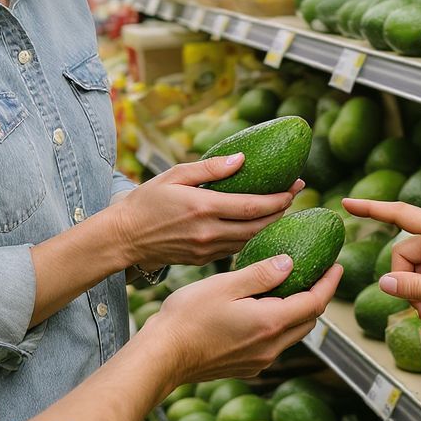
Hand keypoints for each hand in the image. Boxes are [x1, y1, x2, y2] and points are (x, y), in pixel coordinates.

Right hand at [112, 154, 301, 272]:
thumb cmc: (146, 201)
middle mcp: (209, 232)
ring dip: (271, 226)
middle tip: (296, 195)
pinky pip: (236, 250)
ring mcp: (207, 250)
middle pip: (258, 227)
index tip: (295, 186)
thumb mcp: (174, 176)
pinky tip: (261, 227)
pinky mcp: (203, 261)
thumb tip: (242, 159)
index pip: (253, 206)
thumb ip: (210, 168)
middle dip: (282, 211)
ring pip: (250, 241)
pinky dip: (253, 239)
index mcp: (203, 208)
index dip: (279, 198)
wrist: (123, 238)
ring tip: (284, 209)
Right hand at [149, 255, 342, 384]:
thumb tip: (290, 263)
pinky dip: (279, 324)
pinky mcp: (246, 367)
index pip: (315, 303)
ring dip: (299, 311)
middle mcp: (271, 347)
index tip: (337, 265)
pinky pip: (274, 344)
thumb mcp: (226, 285)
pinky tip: (265, 308)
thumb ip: (261, 274)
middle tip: (318, 273)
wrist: (161, 357)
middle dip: (318, 296)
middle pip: (308, 320)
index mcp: (270, 323)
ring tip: (293, 287)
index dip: (329, 283)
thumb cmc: (188, 317)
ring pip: (292, 333)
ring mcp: (259, 361)